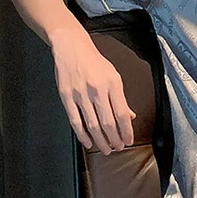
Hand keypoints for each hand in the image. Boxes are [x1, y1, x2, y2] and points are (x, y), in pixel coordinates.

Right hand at [51, 32, 136, 154]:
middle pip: (108, 122)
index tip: (129, 140)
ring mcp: (80, 94)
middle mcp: (97, 90)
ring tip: (106, 149)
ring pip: (92, 124)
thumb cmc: (94, 62)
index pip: (122, 113)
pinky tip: (88, 142)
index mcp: (112, 84)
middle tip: (118, 148)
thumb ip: (121, 98)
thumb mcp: (114, 76)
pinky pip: (75, 120)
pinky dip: (82, 134)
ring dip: (101, 140)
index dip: (126, 130)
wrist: (72, 48)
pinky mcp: (66, 97)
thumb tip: (129, 116)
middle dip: (115, 139)